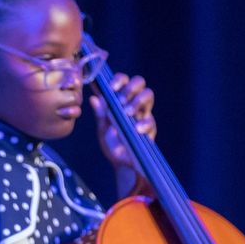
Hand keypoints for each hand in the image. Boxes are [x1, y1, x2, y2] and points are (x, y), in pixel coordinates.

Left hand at [92, 72, 156, 197]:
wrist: (121, 163)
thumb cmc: (113, 144)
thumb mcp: (102, 129)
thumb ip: (100, 114)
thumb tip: (94, 98)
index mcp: (122, 100)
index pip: (124, 81)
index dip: (119, 80)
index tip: (111, 88)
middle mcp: (134, 104)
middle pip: (139, 82)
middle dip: (130, 87)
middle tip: (121, 100)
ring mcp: (144, 114)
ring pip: (148, 95)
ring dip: (137, 101)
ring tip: (127, 113)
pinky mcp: (150, 128)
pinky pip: (150, 120)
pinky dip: (142, 124)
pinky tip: (136, 129)